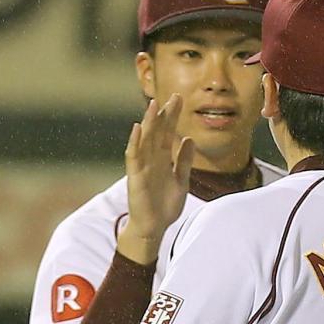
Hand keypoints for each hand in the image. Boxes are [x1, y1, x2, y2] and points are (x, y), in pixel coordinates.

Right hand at [120, 94, 194, 263]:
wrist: (155, 227)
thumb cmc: (165, 206)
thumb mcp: (182, 180)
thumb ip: (185, 161)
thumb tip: (189, 139)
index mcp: (163, 159)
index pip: (168, 132)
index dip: (173, 116)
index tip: (180, 99)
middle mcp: (152, 159)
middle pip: (158, 132)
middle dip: (164, 114)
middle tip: (174, 96)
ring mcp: (143, 167)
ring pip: (145, 140)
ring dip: (148, 123)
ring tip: (153, 105)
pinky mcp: (135, 177)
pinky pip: (133, 157)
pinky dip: (134, 142)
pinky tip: (137, 128)